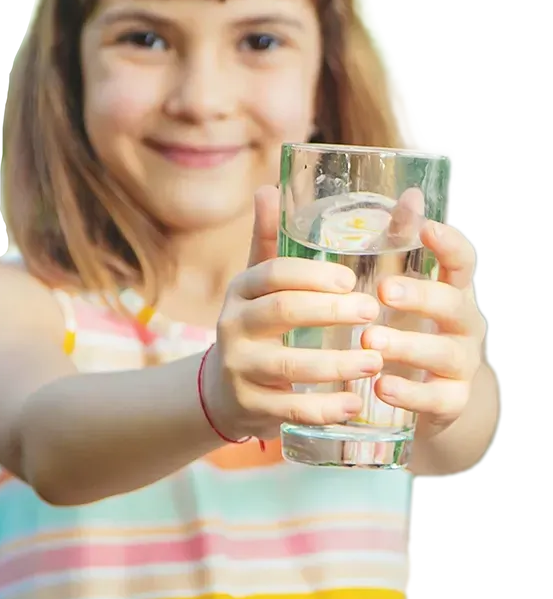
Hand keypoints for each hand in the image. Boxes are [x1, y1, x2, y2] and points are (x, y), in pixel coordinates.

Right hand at [201, 186, 383, 442]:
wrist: (224, 389)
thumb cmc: (257, 324)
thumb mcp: (259, 283)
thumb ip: (271, 239)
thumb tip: (271, 188)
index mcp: (241, 289)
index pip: (272, 273)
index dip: (311, 274)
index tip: (349, 278)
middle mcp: (233, 326)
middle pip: (281, 313)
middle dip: (329, 312)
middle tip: (372, 311)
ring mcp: (240, 368)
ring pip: (287, 366)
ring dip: (335, 364)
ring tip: (375, 360)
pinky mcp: (251, 406)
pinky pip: (290, 410)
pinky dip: (324, 408)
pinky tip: (355, 404)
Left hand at [362, 220, 486, 427]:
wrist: (428, 399)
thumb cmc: (407, 329)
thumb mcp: (400, 287)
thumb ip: (397, 243)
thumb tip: (408, 193)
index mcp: (451, 291)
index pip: (462, 262)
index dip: (448, 244)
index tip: (426, 228)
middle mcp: (463, 325)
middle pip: (453, 305)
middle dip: (420, 296)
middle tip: (383, 290)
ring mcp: (461, 364)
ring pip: (444, 352)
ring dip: (407, 345)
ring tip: (371, 341)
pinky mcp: (451, 402)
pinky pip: (437, 399)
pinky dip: (410, 393)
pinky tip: (382, 385)